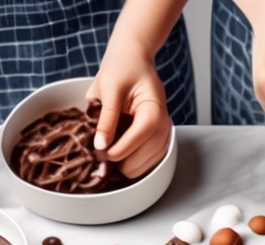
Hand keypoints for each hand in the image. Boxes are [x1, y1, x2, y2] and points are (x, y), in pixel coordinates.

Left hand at [88, 41, 170, 178]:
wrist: (133, 59)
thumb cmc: (121, 68)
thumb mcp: (108, 89)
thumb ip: (106, 118)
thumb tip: (100, 146)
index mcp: (153, 107)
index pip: (142, 135)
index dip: (120, 148)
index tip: (100, 152)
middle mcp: (164, 121)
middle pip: (149, 153)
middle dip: (124, 160)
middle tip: (101, 156)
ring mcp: (164, 129)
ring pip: (152, 160)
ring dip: (130, 165)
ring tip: (109, 158)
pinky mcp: (160, 135)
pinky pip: (153, 157)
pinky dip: (137, 163)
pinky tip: (122, 160)